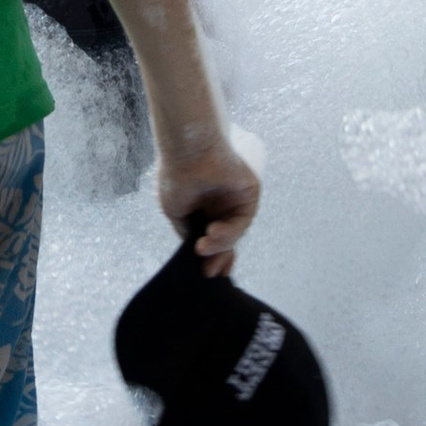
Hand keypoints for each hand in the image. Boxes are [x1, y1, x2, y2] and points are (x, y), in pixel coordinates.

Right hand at [157, 137, 260, 274]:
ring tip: (203, 247)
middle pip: (227, 241)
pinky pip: (242, 221)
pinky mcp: (249, 194)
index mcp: (205, 209)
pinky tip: (213, 232)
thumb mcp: (176, 210)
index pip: (212, 238)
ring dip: (219, 245)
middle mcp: (222, 205)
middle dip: (219, 259)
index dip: (211, 257)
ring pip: (233, 234)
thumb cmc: (177, 176)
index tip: (205, 274)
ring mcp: (236, 200)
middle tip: (209, 273)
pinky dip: (228, 231)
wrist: (188, 150)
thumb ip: (187, 230)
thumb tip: (195, 246)